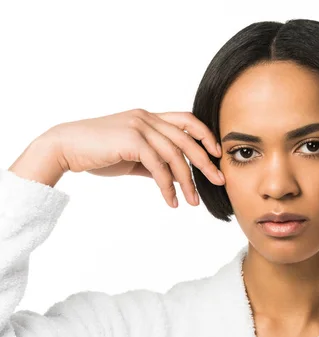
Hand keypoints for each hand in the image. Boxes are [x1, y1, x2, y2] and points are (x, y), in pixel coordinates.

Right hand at [42, 108, 223, 207]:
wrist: (64, 148)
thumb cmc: (97, 152)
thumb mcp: (131, 157)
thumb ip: (153, 163)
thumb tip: (175, 178)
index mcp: (149, 117)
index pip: (186, 121)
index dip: (205, 136)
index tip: (216, 155)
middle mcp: (147, 117)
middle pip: (187, 138)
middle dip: (205, 162)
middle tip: (219, 181)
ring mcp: (139, 126)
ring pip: (174, 155)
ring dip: (187, 181)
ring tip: (193, 202)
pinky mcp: (131, 140)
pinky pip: (158, 166)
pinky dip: (167, 186)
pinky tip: (171, 201)